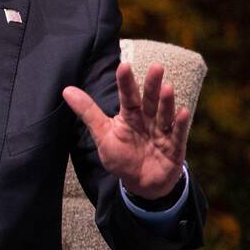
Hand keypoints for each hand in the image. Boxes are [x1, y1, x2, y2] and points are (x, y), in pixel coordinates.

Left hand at [61, 62, 188, 198]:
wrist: (142, 184)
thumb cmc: (122, 156)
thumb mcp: (103, 135)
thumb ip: (88, 112)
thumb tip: (66, 90)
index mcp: (130, 115)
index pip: (127, 96)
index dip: (126, 82)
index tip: (123, 65)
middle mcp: (148, 120)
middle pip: (149, 100)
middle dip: (152, 85)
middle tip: (156, 66)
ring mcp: (162, 132)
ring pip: (164, 115)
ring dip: (166, 102)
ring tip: (167, 87)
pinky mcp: (174, 147)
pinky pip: (178, 134)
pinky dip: (180, 124)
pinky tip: (183, 112)